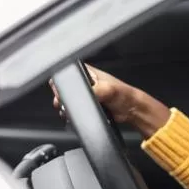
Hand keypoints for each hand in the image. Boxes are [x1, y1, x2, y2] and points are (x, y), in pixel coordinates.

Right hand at [49, 65, 169, 137]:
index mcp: (89, 72)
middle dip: (61, 96)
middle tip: (61, 103)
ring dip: (66, 106)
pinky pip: (75, 108)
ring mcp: (86, 94)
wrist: (130, 109)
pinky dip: (73, 112)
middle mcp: (86, 82)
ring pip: (68, 99)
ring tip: (67, 110)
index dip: (60, 80)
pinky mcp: (88, 104)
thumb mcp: (107, 90)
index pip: (68, 72)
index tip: (58, 90)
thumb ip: (94, 90)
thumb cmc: (123, 95)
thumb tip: (83, 95)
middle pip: (65, 87)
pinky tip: (73, 115)